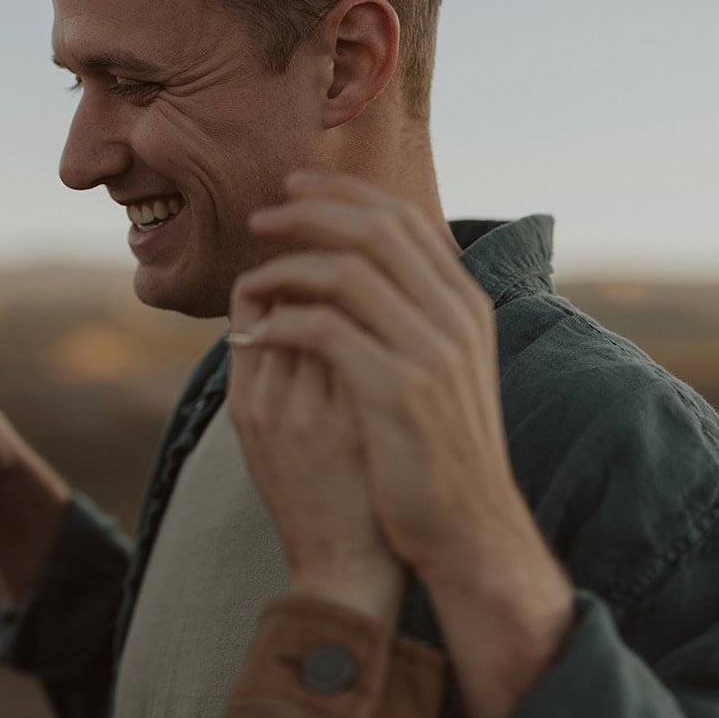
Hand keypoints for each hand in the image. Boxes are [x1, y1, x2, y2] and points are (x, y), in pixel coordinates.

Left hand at [237, 172, 530, 580]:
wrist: (470, 527)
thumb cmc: (441, 453)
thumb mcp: (445, 374)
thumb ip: (418, 320)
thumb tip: (369, 274)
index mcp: (465, 305)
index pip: (402, 219)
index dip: (343, 195)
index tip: (292, 190)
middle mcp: (455, 317)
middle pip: (373, 231)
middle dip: (308, 215)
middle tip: (260, 219)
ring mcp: (429, 353)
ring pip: (346, 274)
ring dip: (286, 269)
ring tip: (248, 282)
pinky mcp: (395, 392)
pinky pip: (325, 331)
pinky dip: (282, 322)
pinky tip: (255, 333)